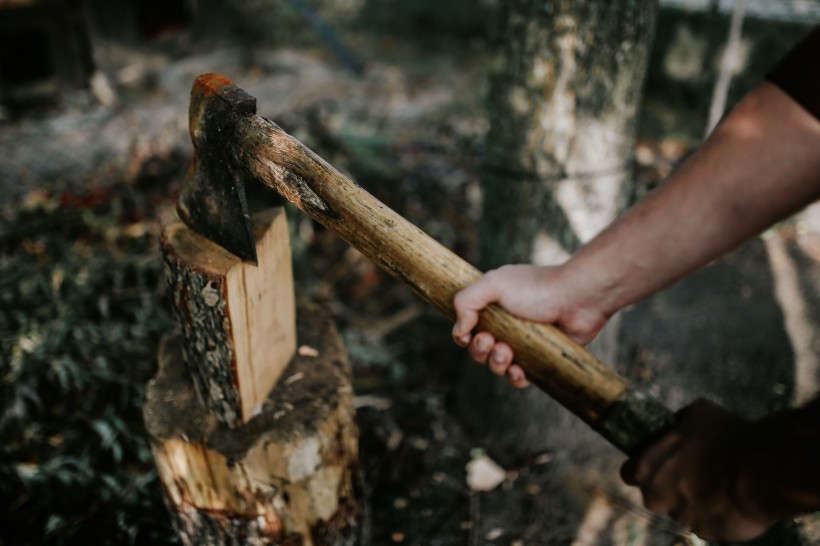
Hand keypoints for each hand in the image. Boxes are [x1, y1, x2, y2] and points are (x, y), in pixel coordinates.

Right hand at [452, 264, 608, 387]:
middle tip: (491, 341)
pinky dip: (515, 378)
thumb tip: (460, 330)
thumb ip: (466, 301)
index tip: (471, 333)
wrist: (578, 298)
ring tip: (507, 352)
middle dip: (480, 351)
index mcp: (494, 307)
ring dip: (496, 364)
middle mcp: (507, 326)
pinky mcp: (541, 359)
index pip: (468, 328)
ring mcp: (524, 344)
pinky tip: (519, 370)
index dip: (465, 336)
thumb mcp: (494, 283)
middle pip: (480, 350)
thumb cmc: (537, 288)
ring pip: (498, 366)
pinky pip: (520, 378)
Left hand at [621, 399, 774, 541]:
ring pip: (683, 512)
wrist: (762, 470)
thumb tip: (681, 421)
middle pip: (655, 497)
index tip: (657, 465)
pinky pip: (707, 525)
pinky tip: (731, 500)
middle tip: (692, 475)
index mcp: (647, 469)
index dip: (642, 470)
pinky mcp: (709, 533)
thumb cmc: (727, 437)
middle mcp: (658, 497)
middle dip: (668, 489)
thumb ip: (681, 421)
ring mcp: (683, 518)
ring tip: (718, 485)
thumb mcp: (698, 411)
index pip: (630, 474)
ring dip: (694, 502)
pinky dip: (716, 516)